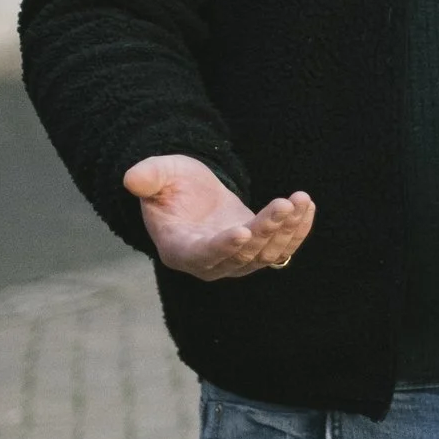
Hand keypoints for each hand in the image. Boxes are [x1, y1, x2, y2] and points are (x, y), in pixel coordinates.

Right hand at [124, 154, 314, 280]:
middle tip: (284, 204)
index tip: (242, 232)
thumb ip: (147, 178)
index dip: (222, 247)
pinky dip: (297, 230)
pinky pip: (283, 248)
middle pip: (242, 255)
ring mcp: (236, 261)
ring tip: (300, 200)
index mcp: (180, 249)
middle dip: (265, 229)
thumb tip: (132, 178)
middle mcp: (210, 263)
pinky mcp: (258, 251)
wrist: (191, 193)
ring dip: (287, 229)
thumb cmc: (170, 184)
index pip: (202, 255)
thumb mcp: (157, 175)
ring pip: (266, 254)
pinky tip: (307, 206)